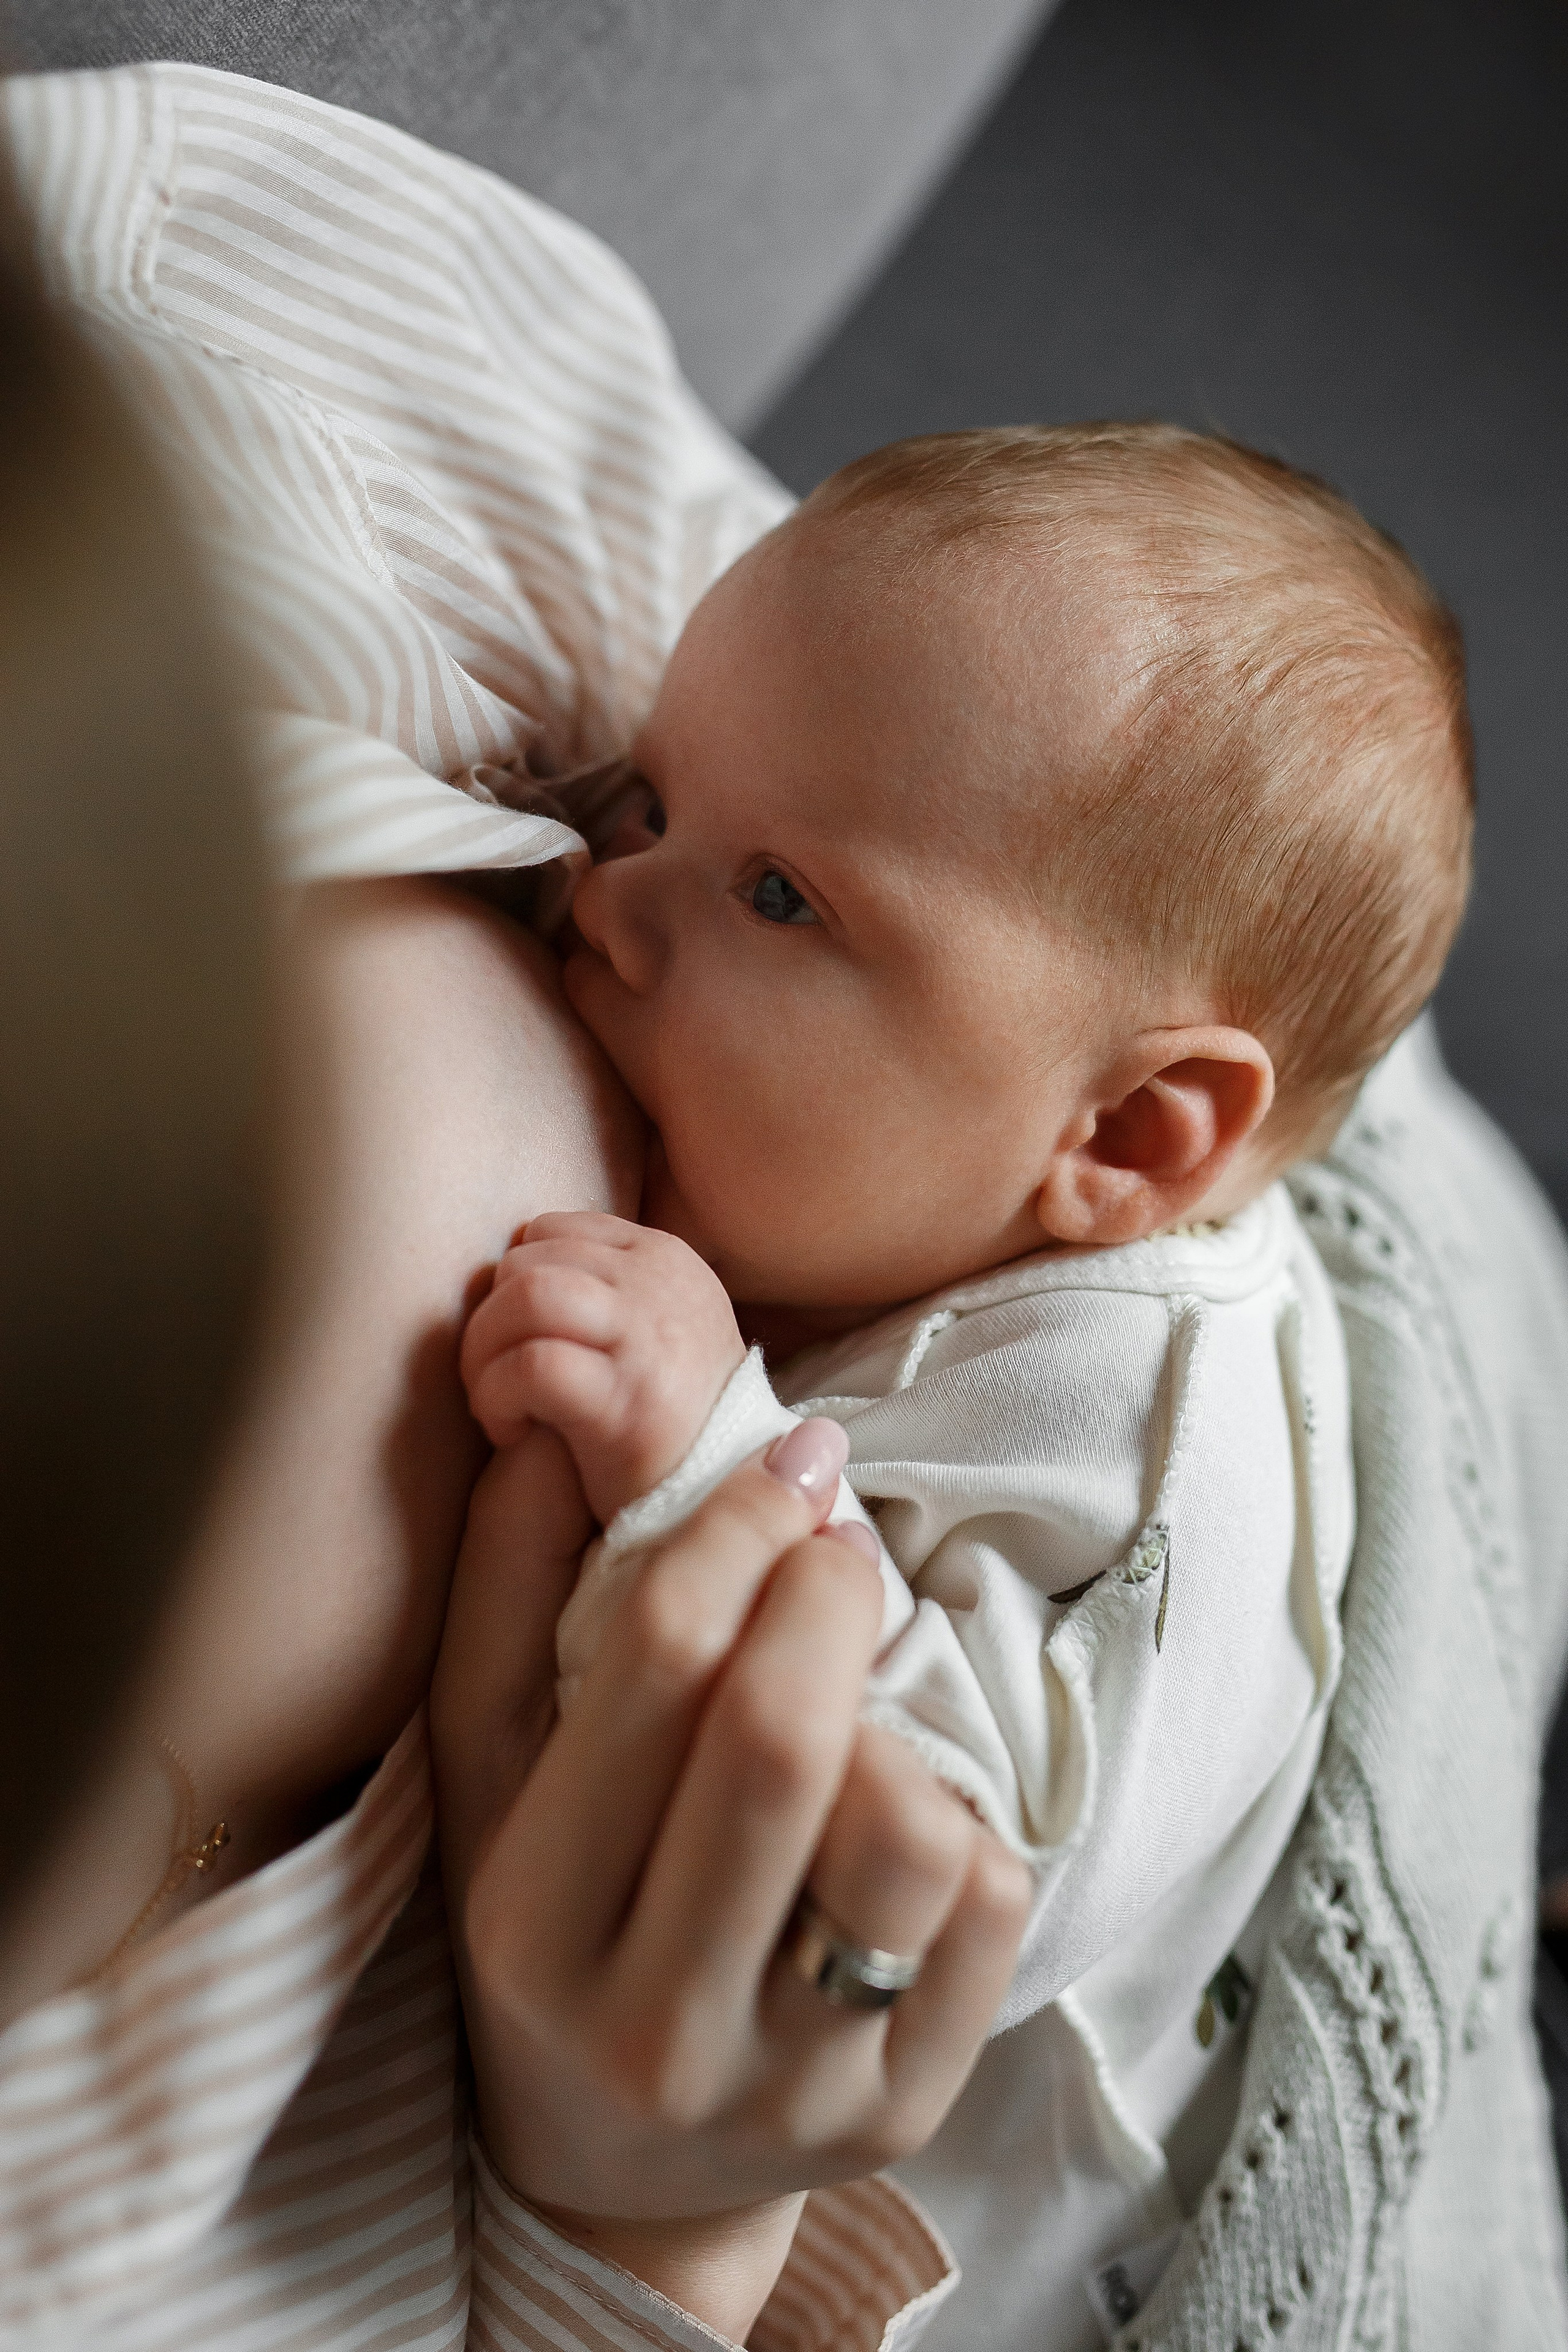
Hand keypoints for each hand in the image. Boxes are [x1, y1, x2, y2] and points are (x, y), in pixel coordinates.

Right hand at [431, 1418, 1030, 2342]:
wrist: (614, 2168)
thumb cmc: (548, 1926)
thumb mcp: (486, 1769)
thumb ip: (504, 1596)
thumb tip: (543, 1426)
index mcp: (530, 1923)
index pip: (652, 1669)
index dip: (730, 1528)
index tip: (781, 1467)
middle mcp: (653, 2024)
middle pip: (779, 1745)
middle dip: (825, 1594)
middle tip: (833, 1544)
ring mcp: (791, 2085)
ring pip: (900, 1838)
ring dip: (896, 1722)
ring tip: (858, 1697)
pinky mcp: (905, 2114)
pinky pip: (987, 1908)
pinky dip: (963, 1819)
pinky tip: (900, 1800)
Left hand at [459, 1210, 745, 1520]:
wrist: (730, 1498)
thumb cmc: (670, 1421)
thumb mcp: (651, 1330)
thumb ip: (601, 1288)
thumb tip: (513, 1265)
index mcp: (664, 1258)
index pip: (550, 1229)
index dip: (512, 1283)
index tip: (516, 1341)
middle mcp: (660, 1283)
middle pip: (527, 1261)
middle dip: (487, 1321)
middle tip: (491, 1380)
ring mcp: (647, 1338)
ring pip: (526, 1296)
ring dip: (483, 1352)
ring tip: (496, 1402)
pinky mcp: (627, 1401)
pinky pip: (531, 1364)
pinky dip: (496, 1396)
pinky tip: (509, 1433)